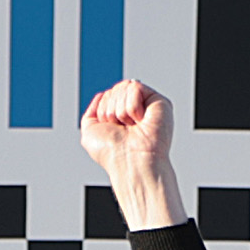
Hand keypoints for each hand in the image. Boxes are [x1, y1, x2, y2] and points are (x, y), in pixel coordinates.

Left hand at [81, 80, 181, 229]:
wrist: (129, 163)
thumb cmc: (111, 154)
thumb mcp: (90, 132)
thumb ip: (92, 112)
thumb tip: (103, 94)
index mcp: (122, 116)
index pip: (107, 95)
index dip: (103, 111)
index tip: (111, 130)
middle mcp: (136, 110)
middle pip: (115, 89)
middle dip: (111, 109)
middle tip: (122, 129)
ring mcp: (149, 105)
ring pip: (124, 86)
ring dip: (120, 110)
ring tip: (131, 127)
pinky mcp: (160, 102)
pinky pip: (135, 86)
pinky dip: (131, 106)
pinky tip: (139, 121)